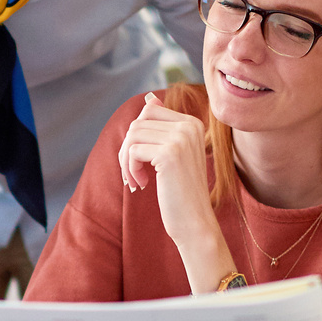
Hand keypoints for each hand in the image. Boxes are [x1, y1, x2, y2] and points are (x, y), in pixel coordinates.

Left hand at [119, 93, 234, 290]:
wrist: (195, 223)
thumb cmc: (181, 193)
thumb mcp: (172, 155)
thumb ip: (162, 127)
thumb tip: (149, 98)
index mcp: (193, 123)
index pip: (149, 112)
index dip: (137, 137)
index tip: (140, 161)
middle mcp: (190, 126)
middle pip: (138, 122)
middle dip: (128, 148)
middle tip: (131, 174)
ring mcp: (181, 138)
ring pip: (132, 134)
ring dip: (126, 160)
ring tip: (135, 180)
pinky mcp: (170, 153)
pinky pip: (133, 150)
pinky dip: (130, 169)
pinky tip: (141, 185)